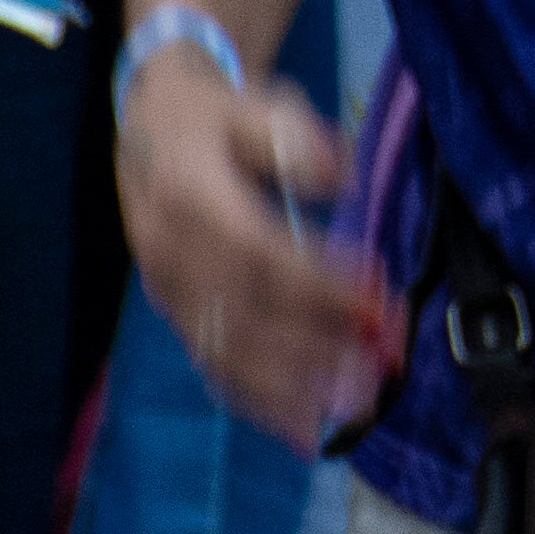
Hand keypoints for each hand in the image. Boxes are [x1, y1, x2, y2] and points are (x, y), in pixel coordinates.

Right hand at [118, 53, 397, 438]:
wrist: (149, 125)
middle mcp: (172, 256)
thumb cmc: (218, 115)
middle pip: (249, 314)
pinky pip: (214, 369)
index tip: (380, 299)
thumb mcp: (258, 104)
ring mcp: (170, 293)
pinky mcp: (176, 316)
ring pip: (230, 352)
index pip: (261, 254)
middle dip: (321, 345)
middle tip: (385, 363)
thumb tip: (340, 180)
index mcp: (191, 199)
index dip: (321, 284)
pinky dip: (260, 403)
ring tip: (355, 403)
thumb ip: (297, 138)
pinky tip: (305, 429)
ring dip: (296, 387)